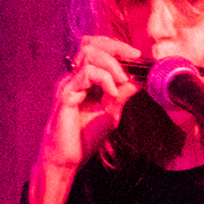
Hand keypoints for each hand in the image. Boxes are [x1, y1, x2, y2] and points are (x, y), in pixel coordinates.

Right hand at [38, 36, 141, 175]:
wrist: (66, 160)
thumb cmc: (83, 138)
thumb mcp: (110, 113)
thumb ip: (121, 95)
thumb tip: (138, 80)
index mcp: (81, 79)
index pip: (95, 48)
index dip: (116, 47)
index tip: (136, 55)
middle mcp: (72, 77)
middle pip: (90, 44)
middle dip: (115, 46)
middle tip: (133, 57)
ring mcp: (68, 85)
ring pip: (88, 54)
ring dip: (111, 63)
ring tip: (122, 79)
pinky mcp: (66, 95)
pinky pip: (85, 75)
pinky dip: (104, 79)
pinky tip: (113, 93)